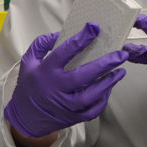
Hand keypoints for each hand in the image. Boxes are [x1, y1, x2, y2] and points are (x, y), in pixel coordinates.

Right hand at [3, 23, 128, 138]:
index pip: (64, 52)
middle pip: (83, 75)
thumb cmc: (29, 86)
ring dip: (108, 83)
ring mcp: (65, 105)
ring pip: (91, 95)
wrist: (25, 118)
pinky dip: (104, 99)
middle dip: (104, 64)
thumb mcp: (28, 61)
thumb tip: (61, 33)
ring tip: (121, 71)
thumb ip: (42, 44)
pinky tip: (110, 88)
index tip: (94, 28)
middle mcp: (56, 89)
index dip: (81, 38)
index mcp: (45, 72)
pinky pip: (93, 110)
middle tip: (121, 55)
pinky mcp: (73, 117)